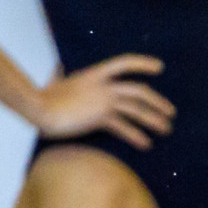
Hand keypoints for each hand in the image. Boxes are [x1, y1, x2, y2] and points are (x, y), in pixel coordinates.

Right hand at [32, 54, 172, 149]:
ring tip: (166, 130)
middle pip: (138, 90)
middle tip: (171, 112)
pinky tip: (146, 144)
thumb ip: (60, 74)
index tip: (160, 67)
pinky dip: (136, 136)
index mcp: (93, 74)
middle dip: (157, 101)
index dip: (142, 63)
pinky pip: (124, 127)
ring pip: (136, 109)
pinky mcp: (99, 117)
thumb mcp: (55, 81)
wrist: (36, 108)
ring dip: (154, 120)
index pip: (123, 63)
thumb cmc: (42, 98)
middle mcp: (101, 85)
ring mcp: (101, 100)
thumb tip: (57, 68)